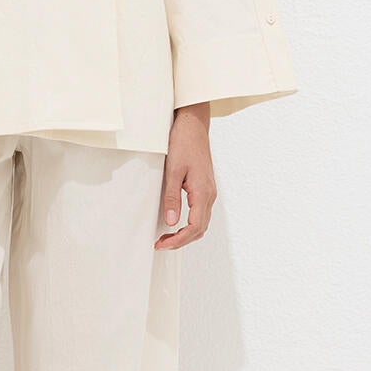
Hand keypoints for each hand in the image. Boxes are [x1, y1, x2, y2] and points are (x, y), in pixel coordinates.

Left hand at [154, 104, 215, 249]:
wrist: (193, 125)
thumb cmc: (183, 143)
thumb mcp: (173, 171)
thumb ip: (172, 197)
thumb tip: (170, 221)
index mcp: (202, 192)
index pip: (194, 227)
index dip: (178, 240)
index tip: (161, 244)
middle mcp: (209, 195)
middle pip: (200, 229)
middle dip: (181, 241)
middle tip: (160, 244)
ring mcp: (209, 191)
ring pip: (201, 222)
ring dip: (185, 234)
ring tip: (166, 237)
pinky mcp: (205, 188)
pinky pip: (200, 213)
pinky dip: (189, 224)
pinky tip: (176, 223)